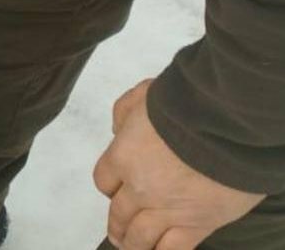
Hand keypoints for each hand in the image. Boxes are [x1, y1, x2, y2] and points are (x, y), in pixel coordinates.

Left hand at [93, 80, 261, 249]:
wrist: (224, 125)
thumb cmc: (184, 104)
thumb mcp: (142, 94)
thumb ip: (124, 112)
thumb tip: (118, 128)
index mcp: (123, 157)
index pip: (104, 180)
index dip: (110, 185)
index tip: (116, 189)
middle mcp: (139, 188)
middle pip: (119, 213)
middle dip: (117, 222)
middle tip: (117, 231)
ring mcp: (168, 210)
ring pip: (140, 237)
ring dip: (132, 243)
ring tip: (132, 246)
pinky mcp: (198, 224)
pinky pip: (174, 249)